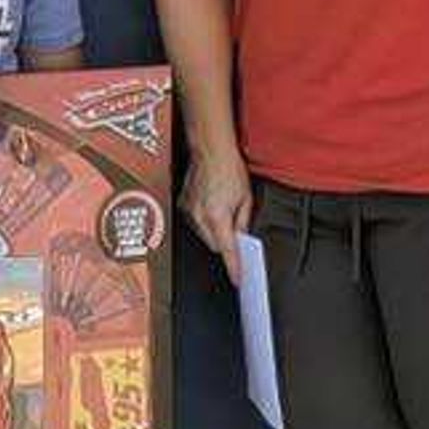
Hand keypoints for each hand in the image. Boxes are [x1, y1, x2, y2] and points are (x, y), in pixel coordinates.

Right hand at [181, 142, 252, 284]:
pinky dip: (205, 220)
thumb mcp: (246, 198)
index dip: (234, 268)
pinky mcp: (182, 205)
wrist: (210, 149)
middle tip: (236, 231)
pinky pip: (196, 222)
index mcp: (217, 216)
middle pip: (214, 245)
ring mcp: (188, 211)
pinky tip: (212, 205)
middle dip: (226, 243)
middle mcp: (199, 216)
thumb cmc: (229, 169)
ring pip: (204, 234)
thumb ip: (243, 222)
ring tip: (223, 210)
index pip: (227, 251)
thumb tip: (241, 237)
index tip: (238, 279)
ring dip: (215, 230)